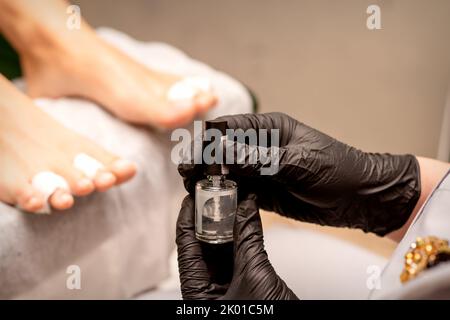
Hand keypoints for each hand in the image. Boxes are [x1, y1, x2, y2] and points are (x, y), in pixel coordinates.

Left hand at [176, 193, 297, 299]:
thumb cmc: (267, 319)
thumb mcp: (254, 276)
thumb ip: (249, 239)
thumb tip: (246, 208)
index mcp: (197, 294)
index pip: (185, 247)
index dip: (187, 219)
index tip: (190, 197)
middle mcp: (208, 290)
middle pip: (202, 246)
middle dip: (209, 218)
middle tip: (215, 194)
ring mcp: (226, 287)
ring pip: (221, 249)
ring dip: (227, 225)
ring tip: (231, 201)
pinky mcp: (243, 283)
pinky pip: (237, 254)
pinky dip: (242, 236)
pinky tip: (246, 218)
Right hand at [179, 112, 420, 235]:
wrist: (359, 198)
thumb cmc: (336, 169)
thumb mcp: (298, 162)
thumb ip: (259, 159)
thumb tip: (221, 152)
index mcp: (270, 129)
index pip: (230, 127)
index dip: (209, 138)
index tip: (193, 151)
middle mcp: (261, 147)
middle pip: (223, 150)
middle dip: (204, 159)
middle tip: (186, 172)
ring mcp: (261, 170)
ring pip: (227, 172)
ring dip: (210, 178)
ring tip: (192, 186)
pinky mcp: (264, 192)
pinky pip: (238, 191)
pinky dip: (224, 196)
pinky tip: (211, 201)